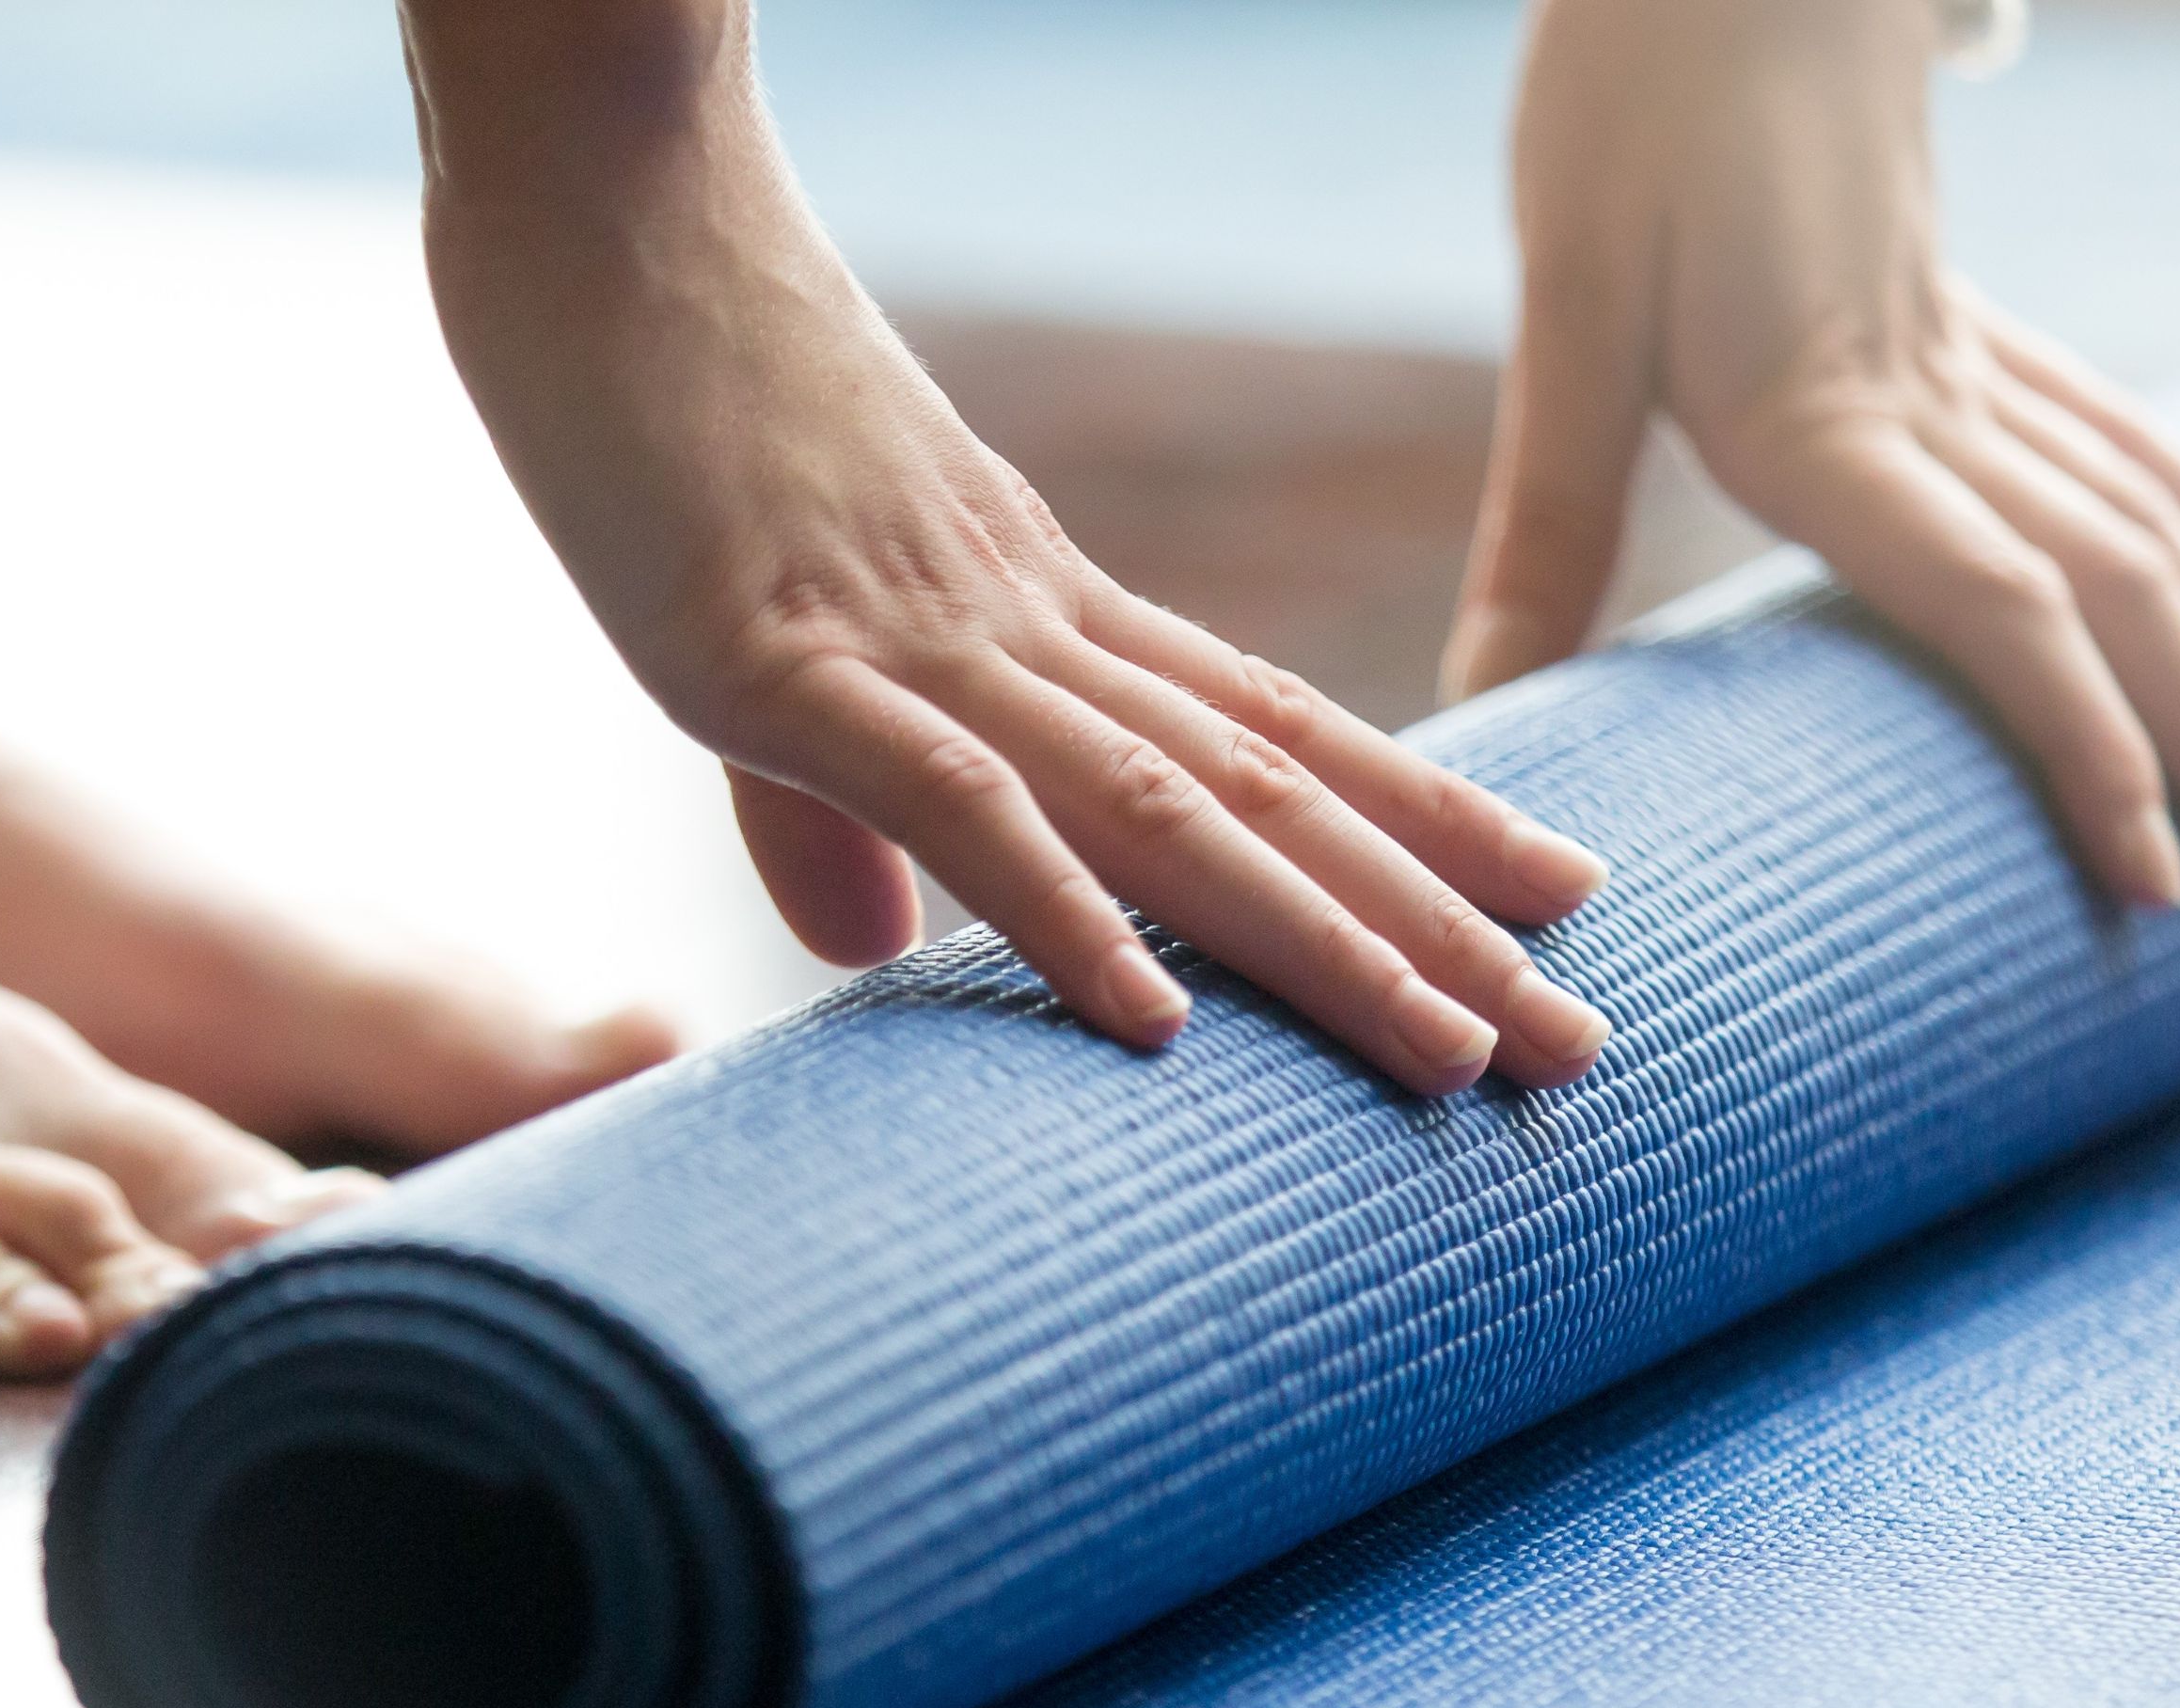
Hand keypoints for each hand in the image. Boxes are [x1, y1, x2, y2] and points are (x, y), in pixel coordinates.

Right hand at [397, 0, 1610, 1096]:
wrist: (599, 181)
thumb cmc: (661, 381)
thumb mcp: (751, 627)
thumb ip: (823, 804)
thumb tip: (875, 951)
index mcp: (1028, 599)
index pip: (1266, 725)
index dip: (1415, 820)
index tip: (1551, 902)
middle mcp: (1017, 618)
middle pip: (1268, 789)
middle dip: (1431, 926)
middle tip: (1580, 1048)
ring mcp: (914, 634)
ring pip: (1168, 807)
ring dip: (1318, 941)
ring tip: (1461, 1054)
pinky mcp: (781, 653)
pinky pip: (955, 798)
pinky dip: (1062, 913)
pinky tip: (1153, 1024)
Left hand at [1446, 0, 2179, 927]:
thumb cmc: (1636, 104)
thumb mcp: (1570, 307)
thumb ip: (1552, 512)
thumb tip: (1480, 700)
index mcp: (1831, 415)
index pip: (2002, 604)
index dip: (2089, 748)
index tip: (2157, 886)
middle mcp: (1940, 399)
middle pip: (2125, 600)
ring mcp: (1985, 363)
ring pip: (2163, 537)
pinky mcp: (1986, 329)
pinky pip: (2145, 453)